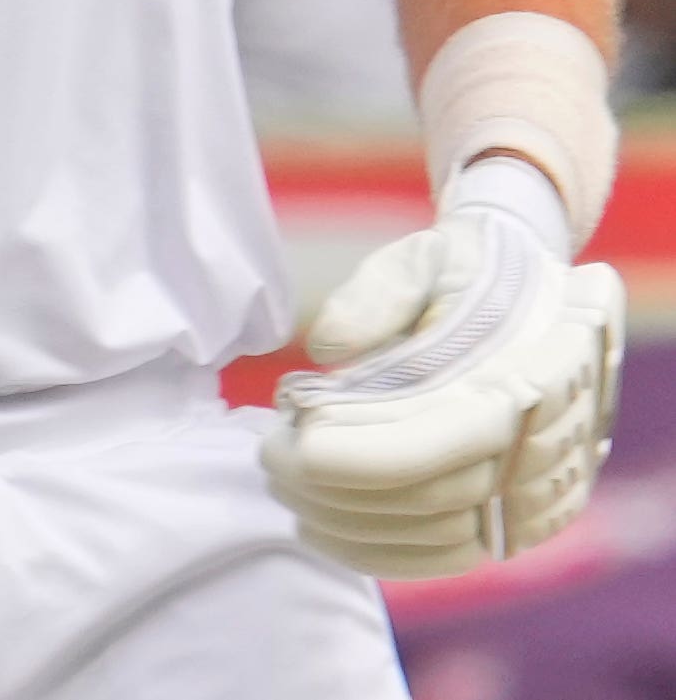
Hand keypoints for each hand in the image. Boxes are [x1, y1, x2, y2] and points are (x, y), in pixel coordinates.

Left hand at [263, 159, 623, 577]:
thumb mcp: (422, 260)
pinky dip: (378, 551)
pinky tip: (318, 528)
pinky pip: (451, 557)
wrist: (534, 299)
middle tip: (266, 454)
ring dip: (344, 520)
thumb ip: (378, 295)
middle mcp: (549, 449)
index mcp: (534, 378)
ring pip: (434, 535)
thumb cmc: (465, 274)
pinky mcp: (525, 523)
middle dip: (331, 485)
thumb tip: (326, 347)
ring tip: (282, 484)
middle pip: (429, 495)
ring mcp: (544, 495)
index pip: (439, 442)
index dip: (358, 455)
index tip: (289, 440)